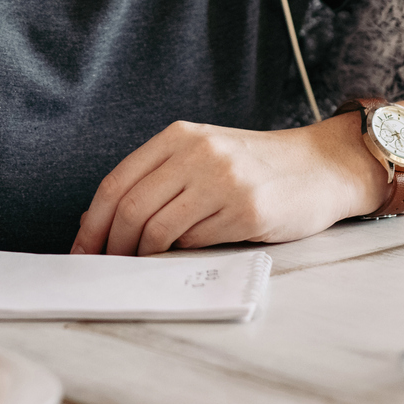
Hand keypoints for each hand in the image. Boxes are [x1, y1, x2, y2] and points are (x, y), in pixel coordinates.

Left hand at [69, 116, 383, 255]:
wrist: (321, 166)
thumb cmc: (256, 167)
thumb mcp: (203, 157)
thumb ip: (157, 179)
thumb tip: (98, 220)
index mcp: (180, 135)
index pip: (117, 182)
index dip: (92, 223)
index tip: (81, 250)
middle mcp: (198, 152)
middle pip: (130, 208)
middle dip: (111, 246)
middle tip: (108, 268)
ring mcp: (223, 180)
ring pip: (157, 228)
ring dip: (142, 256)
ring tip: (142, 266)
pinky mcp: (247, 210)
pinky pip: (195, 241)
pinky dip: (180, 254)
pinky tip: (183, 255)